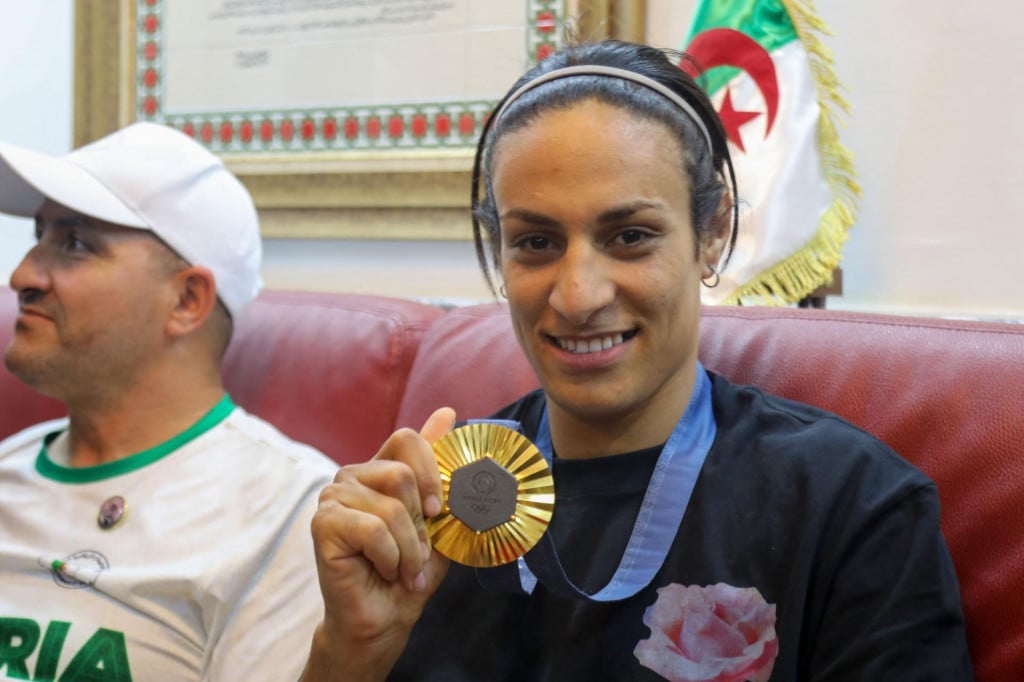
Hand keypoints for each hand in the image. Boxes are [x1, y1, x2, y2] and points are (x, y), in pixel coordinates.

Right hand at [302, 407, 455, 680]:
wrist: (385, 620)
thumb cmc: (411, 570)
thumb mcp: (439, 518)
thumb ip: (441, 467)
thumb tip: (448, 411)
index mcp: (380, 469)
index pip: (407, 440)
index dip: (432, 472)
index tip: (439, 511)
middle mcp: (353, 476)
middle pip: (402, 474)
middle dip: (420, 523)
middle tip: (416, 552)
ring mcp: (333, 497)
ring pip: (391, 506)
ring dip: (409, 548)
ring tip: (402, 568)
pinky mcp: (323, 523)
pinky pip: (373, 529)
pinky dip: (389, 556)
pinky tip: (383, 570)